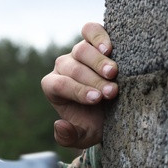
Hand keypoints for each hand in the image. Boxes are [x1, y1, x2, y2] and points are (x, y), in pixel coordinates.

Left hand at [40, 22, 117, 148]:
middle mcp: (62, 67)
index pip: (60, 85)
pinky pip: (90, 30)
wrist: (114, 110)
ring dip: (98, 62)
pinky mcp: (94, 40)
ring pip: (81, 49)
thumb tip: (58, 125)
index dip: (78, 91)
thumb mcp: (82, 136)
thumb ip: (68, 137)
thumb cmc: (95, 123)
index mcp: (53, 87)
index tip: (97, 99)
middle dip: (93, 81)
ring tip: (114, 73)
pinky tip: (110, 48)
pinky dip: (99, 36)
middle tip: (111, 92)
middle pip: (72, 67)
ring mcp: (77, 52)